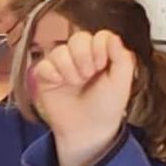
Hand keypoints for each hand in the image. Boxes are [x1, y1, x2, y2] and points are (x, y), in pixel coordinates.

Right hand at [29, 30, 135, 165]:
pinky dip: (52, 74)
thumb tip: (113, 37)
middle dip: (84, 58)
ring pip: (59, 51)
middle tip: (88, 76)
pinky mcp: (46, 77)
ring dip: (69, 69)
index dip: (100, 48)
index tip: (103, 65)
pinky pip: (43, 65)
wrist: (88, 130)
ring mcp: (62, 66)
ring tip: (76, 84)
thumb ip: (122, 57)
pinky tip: (60, 84)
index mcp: (101, 54)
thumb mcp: (122, 81)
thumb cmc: (106, 107)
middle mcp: (80, 57)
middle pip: (78, 38)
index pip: (98, 35)